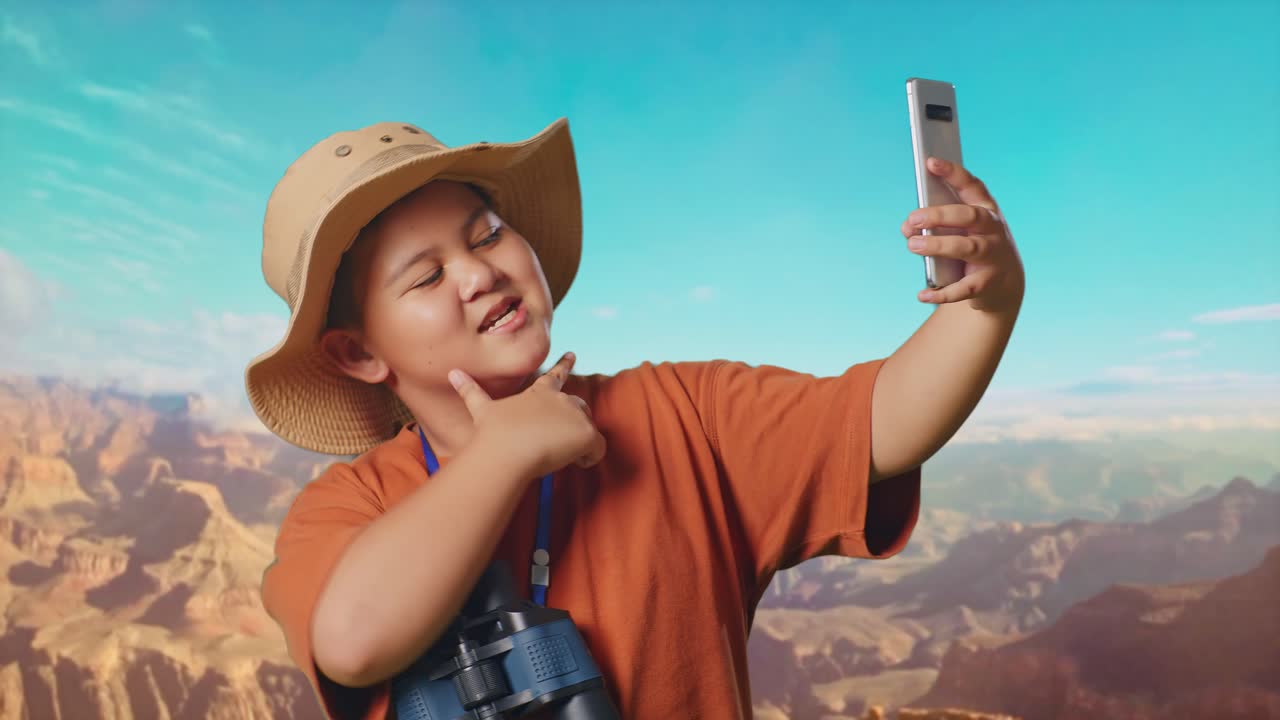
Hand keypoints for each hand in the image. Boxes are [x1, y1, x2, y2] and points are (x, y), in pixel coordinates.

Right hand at [448, 352, 606, 477]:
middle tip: (564, 438)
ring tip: (560, 455)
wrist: (506, 451)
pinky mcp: (586, 433)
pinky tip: (576, 463)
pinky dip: (590, 457)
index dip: (564, 364)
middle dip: (576, 419)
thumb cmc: (493, 433)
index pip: (555, 375)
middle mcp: (560, 399)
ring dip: (578, 442)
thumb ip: (470, 391)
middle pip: (579, 405)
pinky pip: (597, 449)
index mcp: (539, 393)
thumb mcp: (482, 410)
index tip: (572, 354)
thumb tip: (451, 372)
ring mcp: (575, 415)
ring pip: (587, 428)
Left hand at [900, 157, 1024, 312]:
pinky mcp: (987, 283)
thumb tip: (907, 228)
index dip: (952, 173)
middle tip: (913, 219)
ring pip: (967, 248)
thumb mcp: (959, 230)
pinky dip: (942, 292)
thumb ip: (933, 225)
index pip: (971, 185)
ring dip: (938, 246)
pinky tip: (922, 294)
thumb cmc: (973, 246)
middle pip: (968, 216)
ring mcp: (993, 256)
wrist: (1002, 283)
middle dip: (939, 215)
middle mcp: (993, 230)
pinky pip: (964, 288)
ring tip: (913, 246)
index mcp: (985, 209)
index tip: (930, 162)